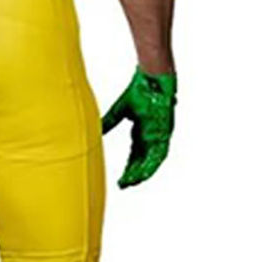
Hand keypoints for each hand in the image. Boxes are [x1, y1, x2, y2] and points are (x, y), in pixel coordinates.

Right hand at [102, 66, 175, 187]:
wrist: (152, 78)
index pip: (134, 155)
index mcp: (141, 130)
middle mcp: (151, 135)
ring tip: (133, 181)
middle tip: (124, 184)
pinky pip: (160, 152)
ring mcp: (159, 134)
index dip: (128, 168)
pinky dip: (152, 162)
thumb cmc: (139, 89)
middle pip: (142, 160)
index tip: (120, 180)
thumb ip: (109, 121)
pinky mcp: (165, 131)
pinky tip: (145, 171)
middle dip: (134, 173)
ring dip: (143, 171)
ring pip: (152, 160)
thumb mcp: (120, 110)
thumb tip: (96, 130)